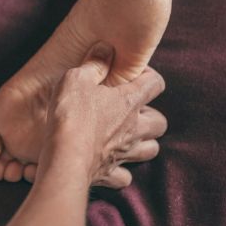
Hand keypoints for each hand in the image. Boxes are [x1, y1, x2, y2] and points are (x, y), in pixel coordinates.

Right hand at [39, 41, 167, 187]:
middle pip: (160, 122)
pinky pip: (125, 176)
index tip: (134, 75)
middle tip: (131, 109)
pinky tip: (110, 163)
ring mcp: (125, 153)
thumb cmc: (71, 115)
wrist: (64, 159)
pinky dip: (121, 170)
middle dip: (151, 114)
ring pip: (151, 150)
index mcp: (129, 101)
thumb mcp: (76, 79)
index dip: (149, 76)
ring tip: (127, 136)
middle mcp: (133, 128)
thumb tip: (106, 48)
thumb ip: (94, 63)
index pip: (156, 83)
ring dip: (143, 143)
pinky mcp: (111, 174)